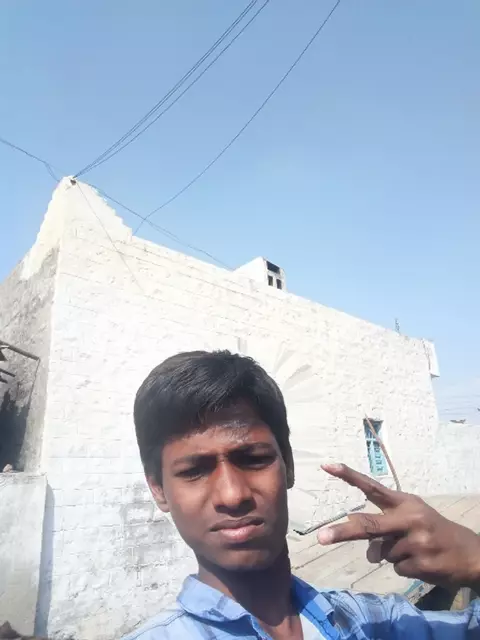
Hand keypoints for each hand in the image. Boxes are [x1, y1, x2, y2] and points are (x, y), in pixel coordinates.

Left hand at [317, 463, 479, 589]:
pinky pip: (396, 569)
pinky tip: (422, 562)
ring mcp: (416, 542)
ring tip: (415, 549)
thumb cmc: (433, 531)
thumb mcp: (412, 519)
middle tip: (322, 537)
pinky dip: (404, 567)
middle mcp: (409, 518)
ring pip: (382, 553)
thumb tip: (368, 551)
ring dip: (392, 554)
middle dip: (344, 532)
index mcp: (404, 502)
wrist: (470, 553)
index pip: (372, 487)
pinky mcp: (421, 564)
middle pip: (369, 526)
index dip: (349, 476)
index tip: (327, 466)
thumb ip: (384, 527)